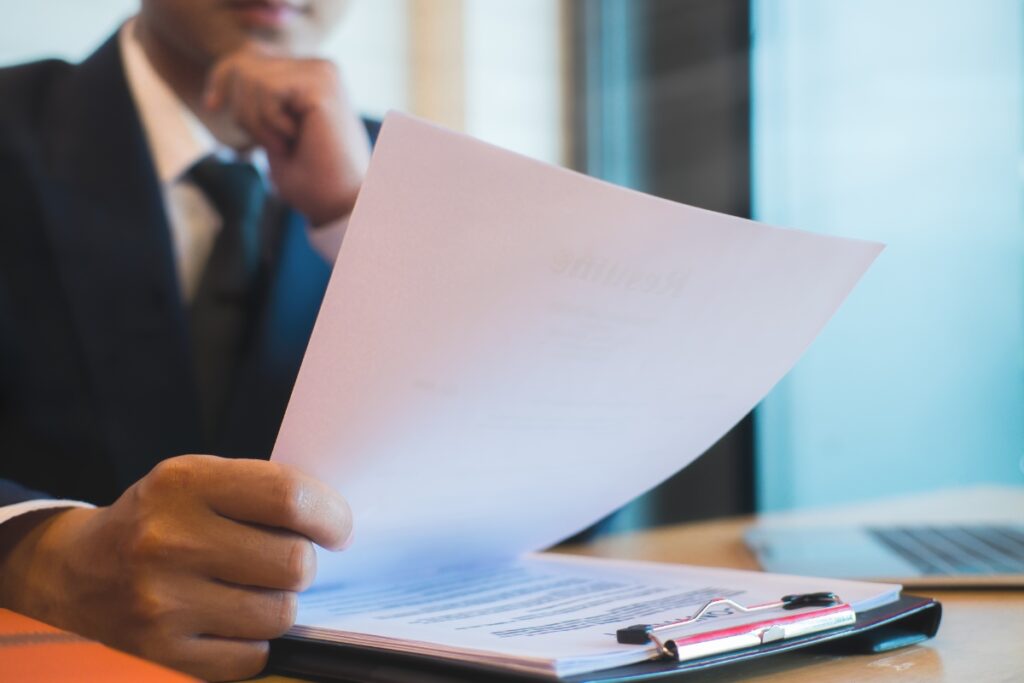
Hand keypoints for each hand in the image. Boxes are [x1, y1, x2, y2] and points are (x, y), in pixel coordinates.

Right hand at [0, 455, 351, 680]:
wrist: (78, 569)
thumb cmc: (161, 518)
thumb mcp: (200, 479)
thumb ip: (262, 491)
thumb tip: (335, 525)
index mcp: (186, 484)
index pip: (290, 498)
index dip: (331, 516)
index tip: (336, 529)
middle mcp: (170, 541)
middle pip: (294, 563)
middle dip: (302, 563)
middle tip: (283, 559)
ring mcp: (162, 602)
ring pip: (279, 614)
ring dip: (279, 603)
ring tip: (253, 589)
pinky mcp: (161, 651)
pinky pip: (251, 657)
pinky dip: (255, 641)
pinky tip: (233, 619)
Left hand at [202, 48, 370, 226]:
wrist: (337, 204)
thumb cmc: (309, 179)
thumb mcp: (271, 132)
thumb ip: (258, 100)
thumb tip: (234, 71)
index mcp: (310, 77)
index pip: (250, 58)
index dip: (222, 77)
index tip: (211, 106)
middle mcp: (319, 68)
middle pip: (244, 65)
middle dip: (244, 111)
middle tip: (274, 145)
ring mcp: (323, 73)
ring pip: (252, 77)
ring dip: (259, 122)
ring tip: (287, 145)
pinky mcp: (322, 84)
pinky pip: (267, 90)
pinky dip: (270, 123)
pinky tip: (295, 139)